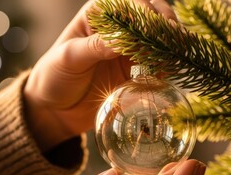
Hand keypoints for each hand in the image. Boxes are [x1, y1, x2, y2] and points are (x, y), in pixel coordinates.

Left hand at [23, 0, 176, 150]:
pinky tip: (170, 72)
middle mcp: (117, 27)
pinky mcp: (136, 69)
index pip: (129, 4)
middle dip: (165, 26)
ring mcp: (129, 48)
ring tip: (176, 57)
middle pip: (152, 15)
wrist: (56, 109)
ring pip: (160, 37)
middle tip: (172, 43)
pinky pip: (158, 62)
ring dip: (170, 45)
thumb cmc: (54, 77)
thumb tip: (121, 39)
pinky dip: (167, 65)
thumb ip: (94, 46)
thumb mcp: (68, 59)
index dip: (145, 14)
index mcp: (98, 14)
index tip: (154, 32)